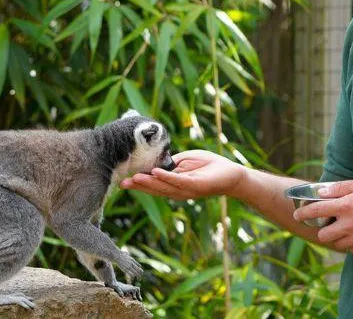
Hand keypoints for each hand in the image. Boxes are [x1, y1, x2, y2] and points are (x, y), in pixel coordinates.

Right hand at [120, 150, 245, 199]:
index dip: (139, 184)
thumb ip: (170, 163)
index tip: (123, 181)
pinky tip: (155, 172)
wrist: (230, 173)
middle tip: (122, 183)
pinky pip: (179, 181)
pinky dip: (167, 177)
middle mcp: (178, 191)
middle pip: (155, 189)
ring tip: (134, 178)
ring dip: (149, 182)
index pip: (153, 185)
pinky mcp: (196, 185)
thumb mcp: (184, 161)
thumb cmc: (208, 165)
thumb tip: (154, 161)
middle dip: (139, 186)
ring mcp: (187, 189)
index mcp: (174, 185)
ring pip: (164, 186)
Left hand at [292, 178, 352, 254]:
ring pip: (335, 244)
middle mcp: (350, 224)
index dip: (303, 212)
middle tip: (328, 223)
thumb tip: (320, 192)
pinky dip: (349, 243)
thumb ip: (340, 188)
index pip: (316, 211)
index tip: (297, 214)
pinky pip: (350, 250)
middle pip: (322, 234)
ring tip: (344, 229)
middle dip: (321, 229)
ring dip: (335, 237)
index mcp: (346, 206)